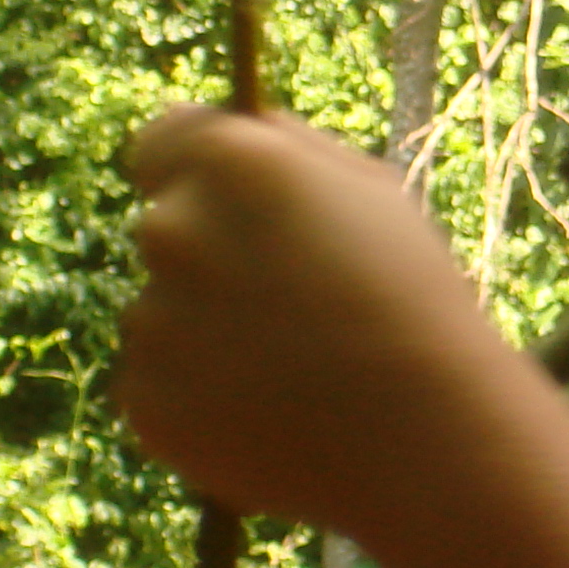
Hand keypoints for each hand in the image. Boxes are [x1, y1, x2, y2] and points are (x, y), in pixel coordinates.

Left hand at [117, 105, 529, 540]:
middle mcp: (171, 232)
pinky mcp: (144, 403)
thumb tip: (238, 131)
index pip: (159, 143)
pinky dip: (199, 399)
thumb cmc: (412, 299)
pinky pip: (159, 386)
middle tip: (286, 302)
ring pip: (160, 314)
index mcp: (228, 164)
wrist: (424, 436)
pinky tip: (268, 411)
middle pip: (164, 231)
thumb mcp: (371, 192)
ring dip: (204, 332)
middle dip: (210, 256)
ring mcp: (150, 323)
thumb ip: (289, 149)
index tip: (226, 204)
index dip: (193, 171)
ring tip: (288, 367)